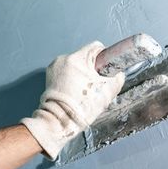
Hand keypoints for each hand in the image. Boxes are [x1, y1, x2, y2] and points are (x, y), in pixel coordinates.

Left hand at [21, 41, 123, 159]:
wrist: (58, 121)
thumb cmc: (81, 107)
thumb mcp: (107, 92)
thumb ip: (117, 78)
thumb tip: (119, 73)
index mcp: (77, 58)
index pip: (96, 47)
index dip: (104, 58)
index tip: (105, 70)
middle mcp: (63, 59)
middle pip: (85, 57)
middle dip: (92, 69)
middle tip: (94, 85)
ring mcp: (54, 67)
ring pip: (75, 65)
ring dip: (81, 74)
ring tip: (83, 91)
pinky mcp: (49, 76)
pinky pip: (65, 72)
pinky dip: (71, 79)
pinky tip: (74, 92)